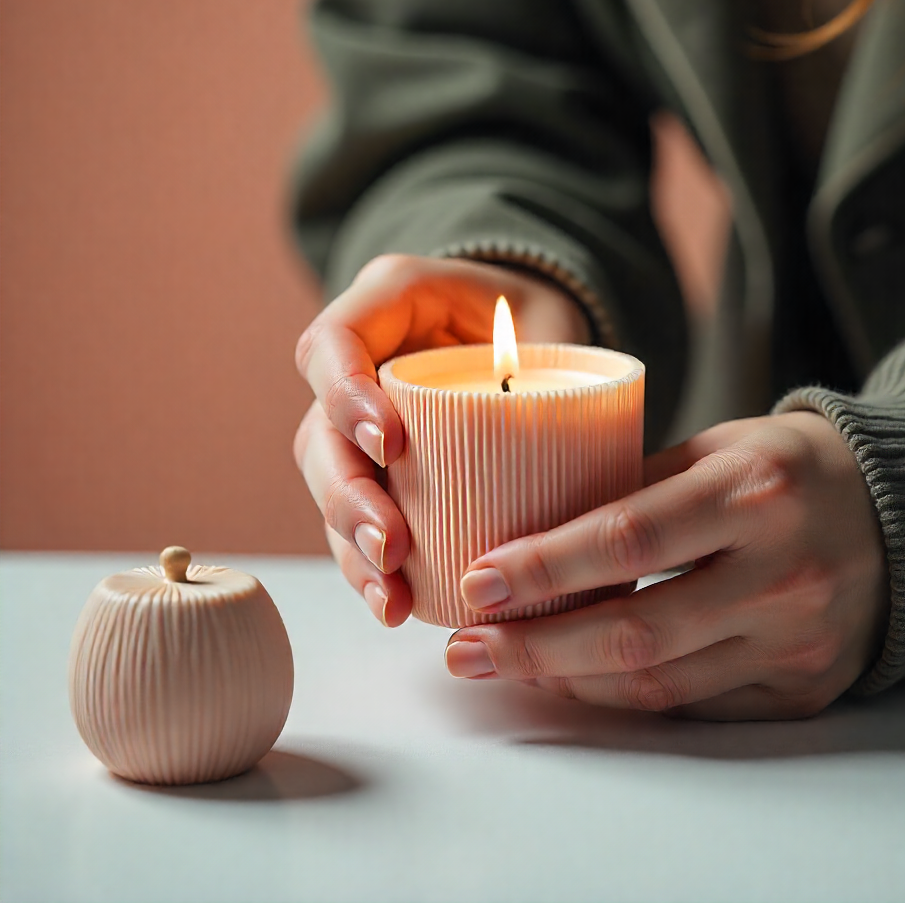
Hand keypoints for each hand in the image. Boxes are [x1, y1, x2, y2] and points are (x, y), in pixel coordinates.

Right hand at [293, 253, 590, 625]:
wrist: (533, 336)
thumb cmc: (540, 323)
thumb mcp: (552, 321)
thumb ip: (555, 363)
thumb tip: (580, 446)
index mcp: (390, 304)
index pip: (334, 341)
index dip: (345, 393)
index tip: (391, 443)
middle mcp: (359, 364)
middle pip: (319, 431)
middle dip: (347, 494)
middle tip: (391, 545)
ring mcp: (359, 422)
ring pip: (328, 485)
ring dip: (353, 547)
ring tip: (392, 597)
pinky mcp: (376, 470)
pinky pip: (353, 521)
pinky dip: (369, 566)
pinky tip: (396, 605)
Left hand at [445, 411, 887, 719]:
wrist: (900, 516)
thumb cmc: (790, 467)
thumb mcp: (718, 445)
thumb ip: (633, 482)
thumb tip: (536, 524)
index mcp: (754, 492)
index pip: (629, 537)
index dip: (545, 566)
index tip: (476, 582)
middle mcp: (782, 574)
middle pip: (634, 632)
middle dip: (535, 648)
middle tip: (466, 649)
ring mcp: (796, 641)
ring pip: (658, 683)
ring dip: (567, 679)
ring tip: (505, 662)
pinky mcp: (802, 687)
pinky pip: (695, 706)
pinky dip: (625, 695)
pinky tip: (575, 678)